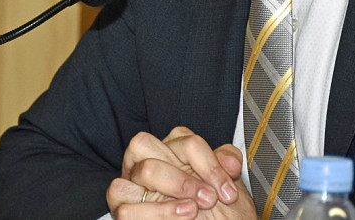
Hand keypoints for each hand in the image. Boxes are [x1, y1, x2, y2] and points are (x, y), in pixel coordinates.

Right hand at [107, 127, 251, 218]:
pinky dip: (157, 213)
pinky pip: (128, 207)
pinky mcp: (123, 209)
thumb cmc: (211, 211)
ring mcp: (131, 185)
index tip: (227, 192)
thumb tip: (231, 162)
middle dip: (183, 176)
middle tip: (208, 199)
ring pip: (140, 171)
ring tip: (193, 210)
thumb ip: (225, 165)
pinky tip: (180, 218)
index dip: (210, 166)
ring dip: (171, 190)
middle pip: (149, 145)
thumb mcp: (221, 186)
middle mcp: (145, 160)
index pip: (186, 141)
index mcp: (170, 148)